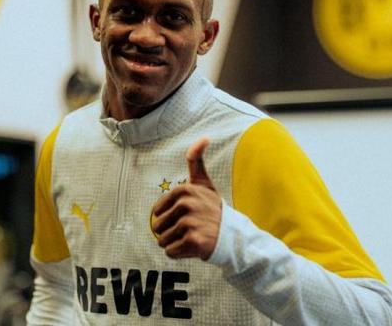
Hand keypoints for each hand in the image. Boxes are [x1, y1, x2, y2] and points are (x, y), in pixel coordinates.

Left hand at [151, 137, 221, 259]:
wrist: (233, 237)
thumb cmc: (214, 210)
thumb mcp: (205, 184)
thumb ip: (197, 161)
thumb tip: (204, 137)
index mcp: (185, 190)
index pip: (157, 211)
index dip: (168, 217)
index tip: (185, 217)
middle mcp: (187, 205)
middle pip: (158, 226)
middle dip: (170, 232)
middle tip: (190, 229)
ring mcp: (190, 223)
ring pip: (162, 240)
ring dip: (174, 243)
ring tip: (192, 237)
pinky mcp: (193, 242)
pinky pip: (170, 251)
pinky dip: (179, 253)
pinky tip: (193, 247)